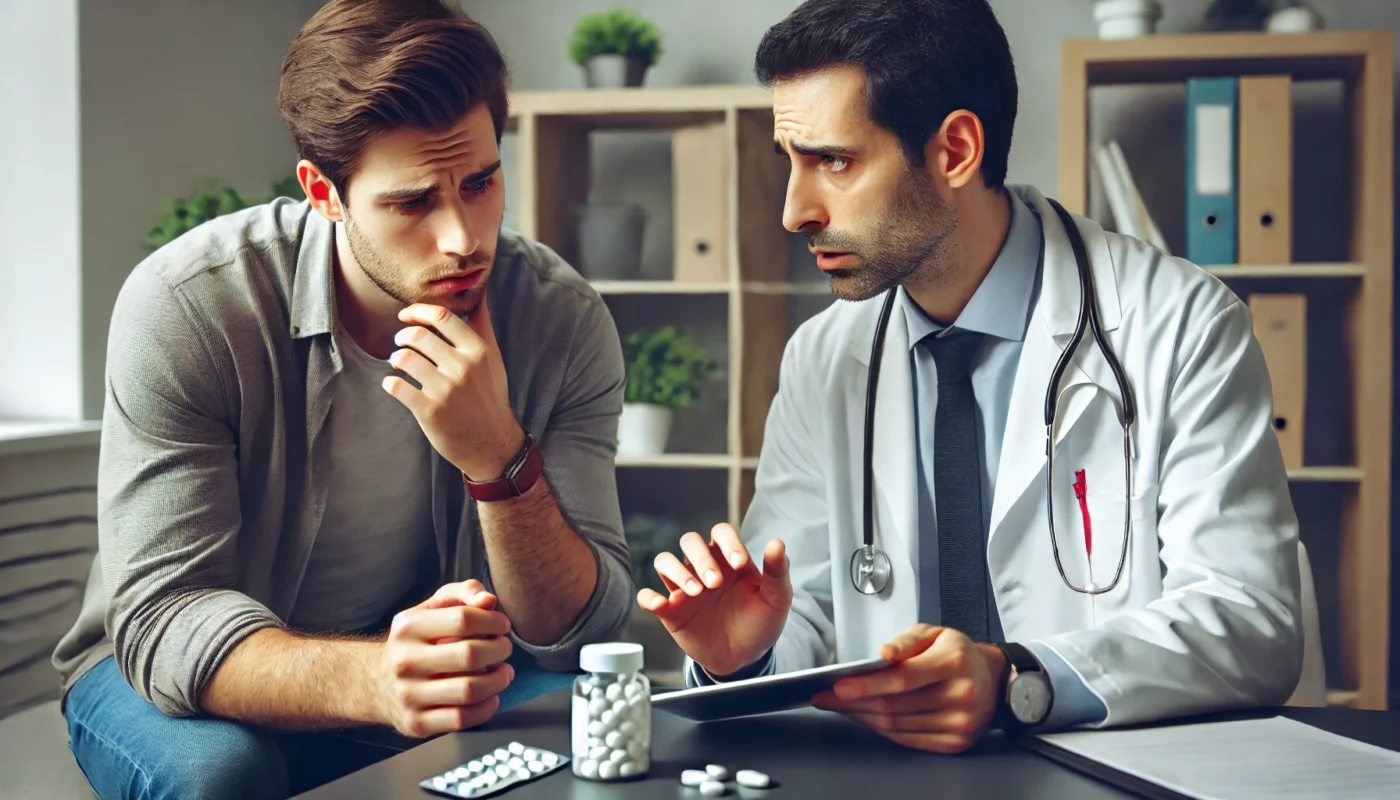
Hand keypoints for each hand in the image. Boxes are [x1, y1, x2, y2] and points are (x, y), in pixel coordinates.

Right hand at [376, 579, 515, 737]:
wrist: (378, 683)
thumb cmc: (417, 641)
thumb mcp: (432, 608)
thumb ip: (463, 593)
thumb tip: (488, 601)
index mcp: (408, 627)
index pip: (463, 619)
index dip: (493, 621)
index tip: (502, 626)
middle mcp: (404, 660)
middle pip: (470, 656)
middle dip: (500, 650)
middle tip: (504, 649)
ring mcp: (408, 694)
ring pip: (470, 690)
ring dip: (498, 680)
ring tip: (503, 673)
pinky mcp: (416, 722)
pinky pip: (462, 719)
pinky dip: (486, 708)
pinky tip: (491, 697)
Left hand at [384, 300, 523, 480]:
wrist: (492, 443)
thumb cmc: (490, 396)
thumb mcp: (493, 359)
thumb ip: (482, 326)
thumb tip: (480, 294)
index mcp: (478, 351)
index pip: (441, 317)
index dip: (417, 311)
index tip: (405, 315)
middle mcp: (463, 367)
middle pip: (418, 336)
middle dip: (403, 336)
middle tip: (401, 342)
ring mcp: (446, 390)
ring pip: (404, 358)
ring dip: (395, 358)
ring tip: (398, 363)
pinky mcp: (430, 411)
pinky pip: (396, 386)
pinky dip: (390, 383)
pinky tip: (395, 385)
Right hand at [637, 523, 791, 676]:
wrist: (745, 658)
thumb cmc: (760, 623)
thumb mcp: (776, 599)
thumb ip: (777, 571)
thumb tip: (777, 542)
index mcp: (729, 558)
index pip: (721, 532)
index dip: (728, 542)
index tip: (739, 564)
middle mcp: (704, 567)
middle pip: (690, 541)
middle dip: (700, 558)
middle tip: (716, 583)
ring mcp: (684, 587)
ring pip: (664, 560)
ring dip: (677, 572)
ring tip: (696, 592)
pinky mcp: (670, 610)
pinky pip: (648, 596)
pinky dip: (649, 598)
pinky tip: (661, 605)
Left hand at [811, 625, 1006, 753]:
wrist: (993, 680)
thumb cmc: (957, 653)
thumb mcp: (934, 633)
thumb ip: (905, 640)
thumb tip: (883, 654)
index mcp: (954, 662)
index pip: (903, 678)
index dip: (867, 684)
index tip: (838, 686)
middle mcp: (961, 695)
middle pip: (896, 705)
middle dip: (854, 703)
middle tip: (827, 697)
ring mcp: (960, 723)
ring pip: (898, 725)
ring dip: (863, 717)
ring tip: (842, 706)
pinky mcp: (955, 743)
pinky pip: (908, 739)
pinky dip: (883, 729)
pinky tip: (867, 717)